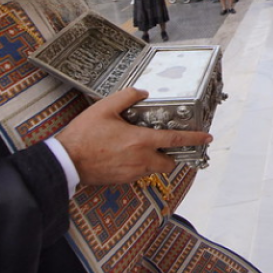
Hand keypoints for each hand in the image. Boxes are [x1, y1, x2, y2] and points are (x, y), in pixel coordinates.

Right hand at [55, 87, 212, 185]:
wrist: (66, 161)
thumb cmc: (84, 135)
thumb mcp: (105, 107)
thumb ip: (127, 97)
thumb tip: (142, 92)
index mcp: (140, 141)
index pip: (175, 140)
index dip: (194, 139)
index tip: (207, 137)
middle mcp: (140, 160)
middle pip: (168, 163)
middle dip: (172, 157)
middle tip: (166, 146)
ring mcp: (132, 173)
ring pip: (154, 170)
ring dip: (154, 161)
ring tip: (141, 149)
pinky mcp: (122, 181)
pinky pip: (139, 174)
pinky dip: (139, 167)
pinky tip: (126, 156)